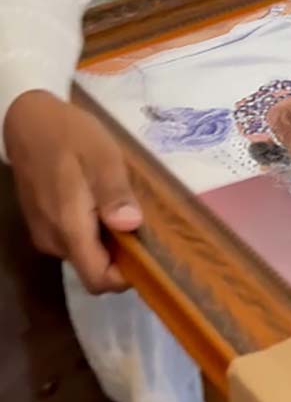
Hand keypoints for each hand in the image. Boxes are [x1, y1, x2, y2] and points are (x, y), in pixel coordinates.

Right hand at [4, 90, 141, 293]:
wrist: (29, 122)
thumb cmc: (70, 136)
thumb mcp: (102, 157)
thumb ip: (114, 193)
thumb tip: (131, 226)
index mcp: (69, 228)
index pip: (97, 279)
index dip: (125, 277)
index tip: (149, 254)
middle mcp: (53, 240)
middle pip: (93, 268)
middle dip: (121, 253)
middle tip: (141, 219)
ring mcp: (44, 233)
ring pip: (84, 253)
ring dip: (107, 239)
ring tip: (122, 203)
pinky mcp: (42, 224)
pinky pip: (74, 239)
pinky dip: (93, 229)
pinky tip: (102, 199)